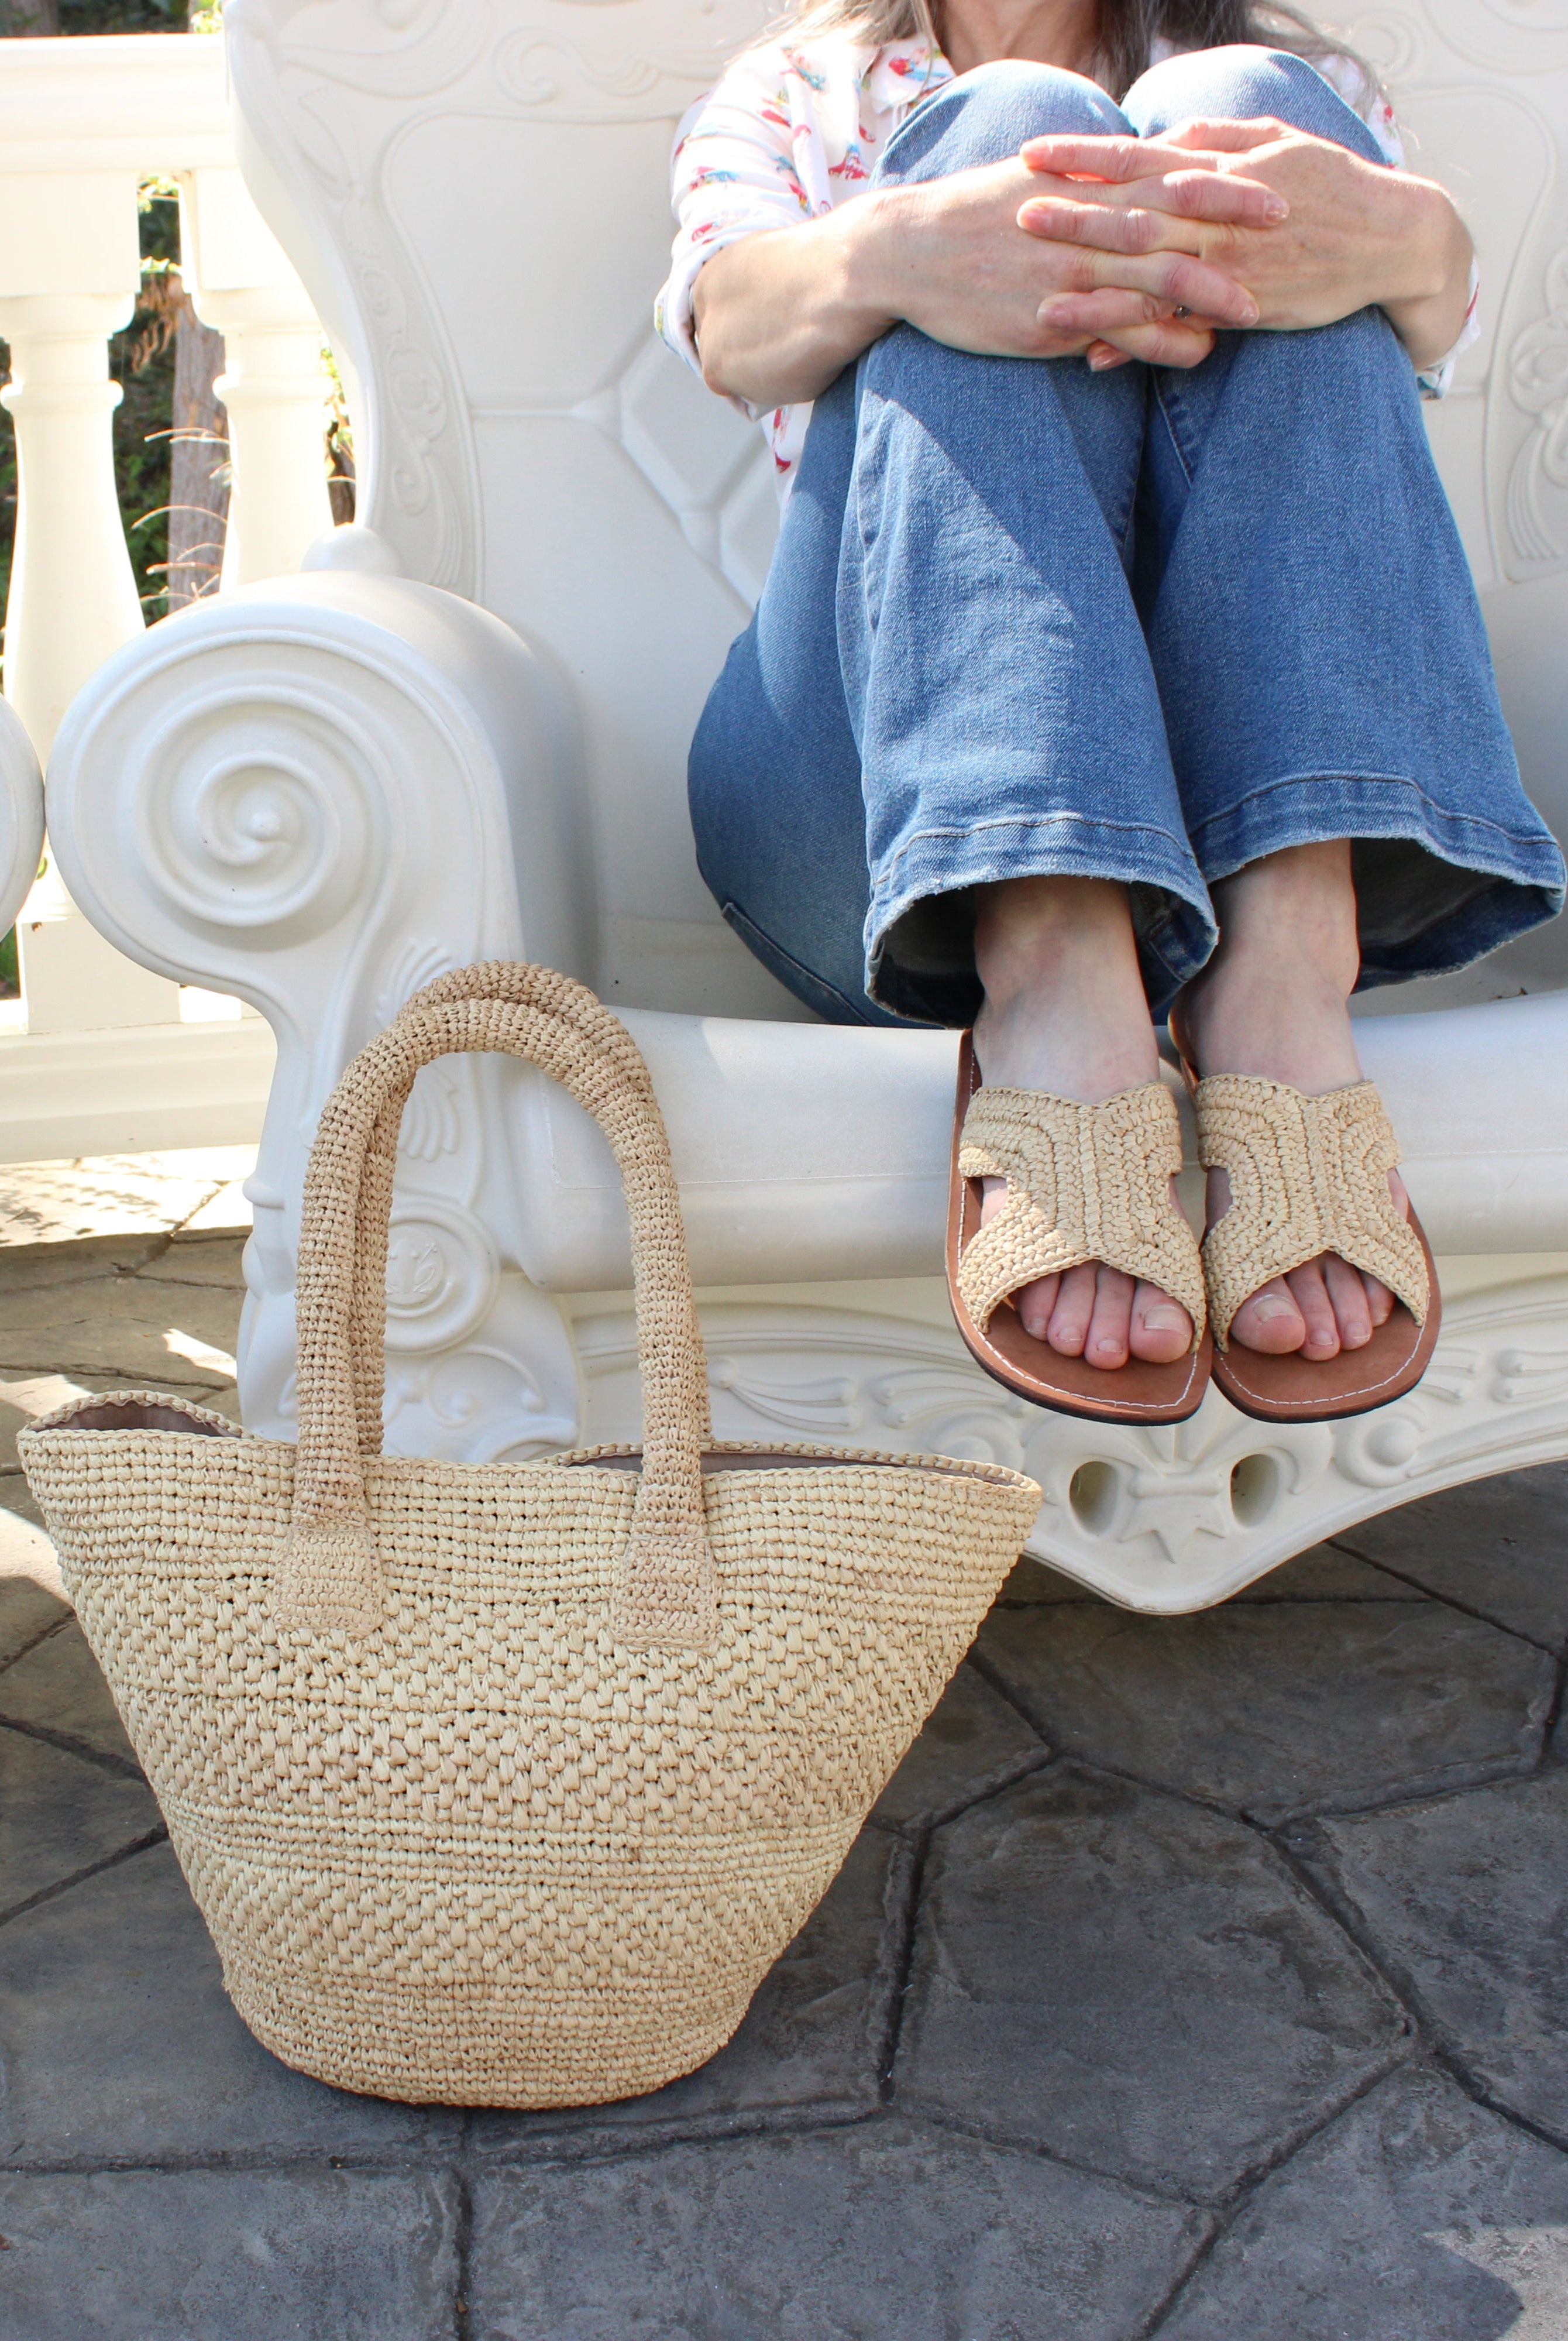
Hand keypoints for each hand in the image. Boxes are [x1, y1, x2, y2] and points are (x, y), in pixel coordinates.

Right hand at [855, 155, 1263, 368]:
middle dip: (1233, 219)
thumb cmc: (975, 218)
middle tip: (1290, 222)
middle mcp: (1084, 222)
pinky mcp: (1050, 317)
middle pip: (1173, 215)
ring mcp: (1069, 270)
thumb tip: (1132, 170)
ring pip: (1153, 278)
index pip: (1168, 170)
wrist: (909, 252)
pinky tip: (1199, 354)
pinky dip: (1162, 343)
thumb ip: (1090, 179)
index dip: (1223, 171)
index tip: (1273, 169)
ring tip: (1258, 306)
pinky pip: (1118, 332)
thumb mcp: (1035, 181)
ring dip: (1210, 292)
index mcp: (1085, 184)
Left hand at [1016, 120, 1472, 367]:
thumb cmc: (1332, 186)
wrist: (1392, 239)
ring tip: (1040, 295)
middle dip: (1074, 215)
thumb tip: (1164, 136)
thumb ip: (1215, 139)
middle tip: (1016, 215)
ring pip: (1150, 275)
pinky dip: (1136, 340)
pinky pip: (1180, 328)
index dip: (1084, 155)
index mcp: (1220, 169)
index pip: (1138, 156)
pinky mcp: (1244, 308)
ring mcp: (1230, 264)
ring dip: (1094, 286)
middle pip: (1132, 213)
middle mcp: (1218, 216)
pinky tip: (1093, 354)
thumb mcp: (1275, 144)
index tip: (1034, 152)